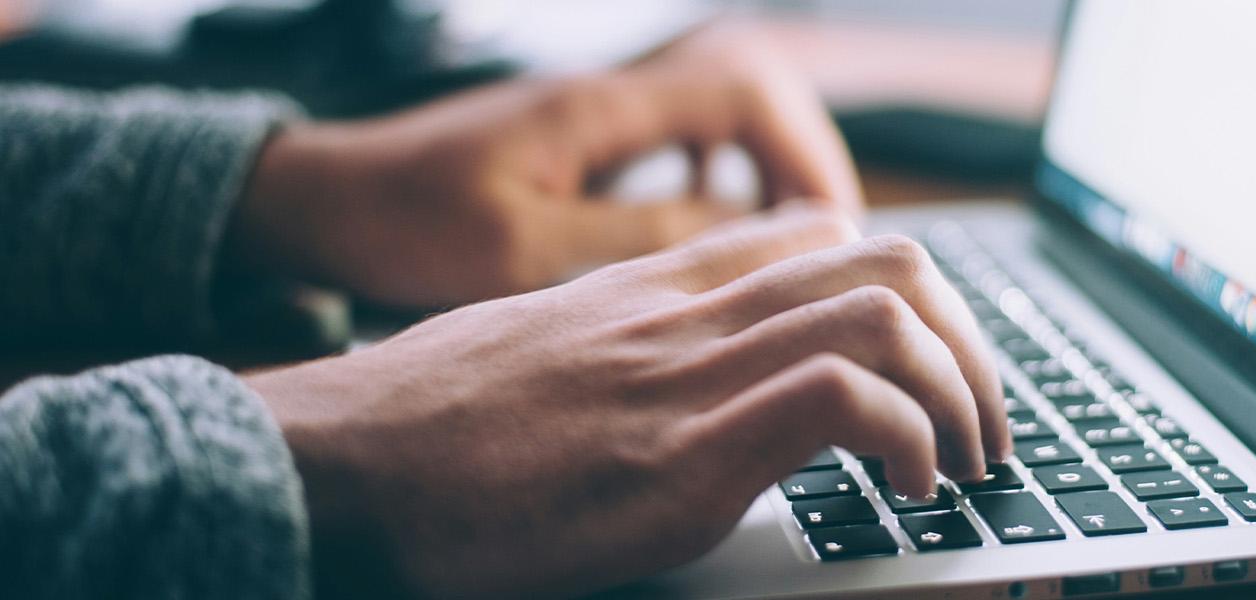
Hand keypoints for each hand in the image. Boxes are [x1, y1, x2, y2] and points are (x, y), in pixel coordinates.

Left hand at [232, 25, 860, 308]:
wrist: (323, 201)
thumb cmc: (403, 222)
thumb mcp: (521, 249)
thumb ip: (633, 238)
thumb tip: (738, 234)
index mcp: (599, 109)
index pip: (743, 92)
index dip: (803, 154)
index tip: (827, 226)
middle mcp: (606, 99)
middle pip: (748, 93)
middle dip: (799, 161)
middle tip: (823, 241)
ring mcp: (594, 119)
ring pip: (719, 118)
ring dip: (763, 171)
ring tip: (785, 243)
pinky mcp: (579, 146)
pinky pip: (679, 145)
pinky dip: (717, 180)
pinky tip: (715, 234)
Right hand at [246, 209, 1007, 597]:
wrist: (341, 460)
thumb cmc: (433, 422)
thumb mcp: (548, 348)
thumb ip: (633, 341)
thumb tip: (695, 376)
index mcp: (662, 286)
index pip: (826, 236)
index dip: (912, 295)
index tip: (933, 366)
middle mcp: (691, 311)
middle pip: (888, 262)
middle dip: (970, 343)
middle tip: (982, 422)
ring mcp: (691, 374)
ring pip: (887, 315)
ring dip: (963, 393)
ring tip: (965, 462)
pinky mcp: (684, 453)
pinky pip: (843, 400)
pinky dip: (910, 441)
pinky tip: (908, 493)